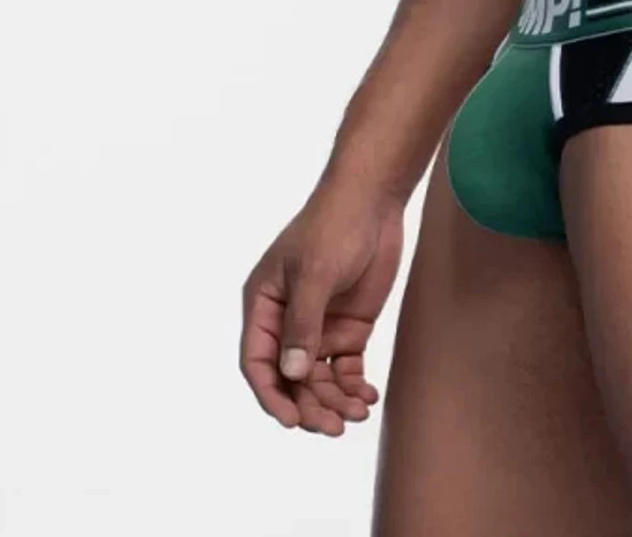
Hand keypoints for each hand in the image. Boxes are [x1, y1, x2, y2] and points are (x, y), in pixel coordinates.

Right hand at [240, 179, 404, 434]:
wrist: (373, 203)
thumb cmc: (333, 228)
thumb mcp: (315, 275)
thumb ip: (303, 325)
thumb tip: (292, 374)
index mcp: (263, 307)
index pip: (258, 363)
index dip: (271, 395)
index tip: (291, 421)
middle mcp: (287, 323)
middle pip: (291, 378)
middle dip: (310, 405)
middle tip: (333, 428)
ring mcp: (319, 327)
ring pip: (320, 379)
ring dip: (334, 400)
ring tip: (357, 415)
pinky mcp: (349, 327)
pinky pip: (346, 368)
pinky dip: (354, 386)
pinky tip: (368, 397)